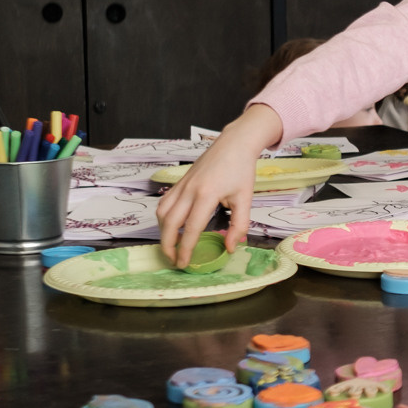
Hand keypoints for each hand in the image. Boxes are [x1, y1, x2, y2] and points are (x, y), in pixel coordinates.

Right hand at [157, 105, 282, 268]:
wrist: (233, 144)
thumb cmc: (241, 170)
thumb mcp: (245, 199)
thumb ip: (239, 225)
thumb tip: (230, 248)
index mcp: (207, 195)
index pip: (192, 228)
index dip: (186, 249)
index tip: (184, 263)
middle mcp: (189, 190)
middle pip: (169, 223)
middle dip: (168, 245)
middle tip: (173, 260)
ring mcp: (182, 185)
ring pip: (162, 212)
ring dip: (163, 232)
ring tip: (171, 246)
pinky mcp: (179, 182)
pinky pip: (164, 202)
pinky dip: (163, 218)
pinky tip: (171, 226)